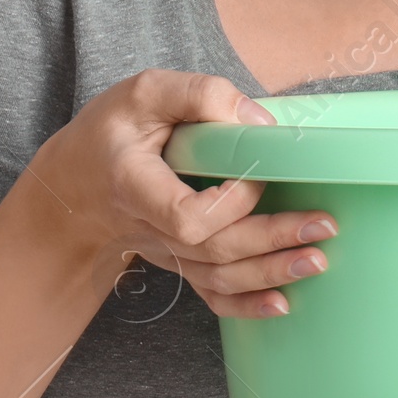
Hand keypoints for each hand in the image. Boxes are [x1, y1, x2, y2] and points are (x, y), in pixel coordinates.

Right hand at [31, 68, 334, 318]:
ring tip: (317, 259)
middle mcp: (149, 227)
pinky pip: (210, 293)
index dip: (230, 203)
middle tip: (323, 226)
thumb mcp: (145, 93)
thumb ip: (200, 95)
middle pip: (214, 250)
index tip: (259, 174)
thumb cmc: (112, 131)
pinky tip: (282, 304)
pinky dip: (246, 305)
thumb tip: (260, 122)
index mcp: (136, 185)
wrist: (75, 182)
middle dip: (272, 241)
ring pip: (217, 277)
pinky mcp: (179, 259)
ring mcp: (165, 250)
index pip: (185, 215)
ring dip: (270, 272)